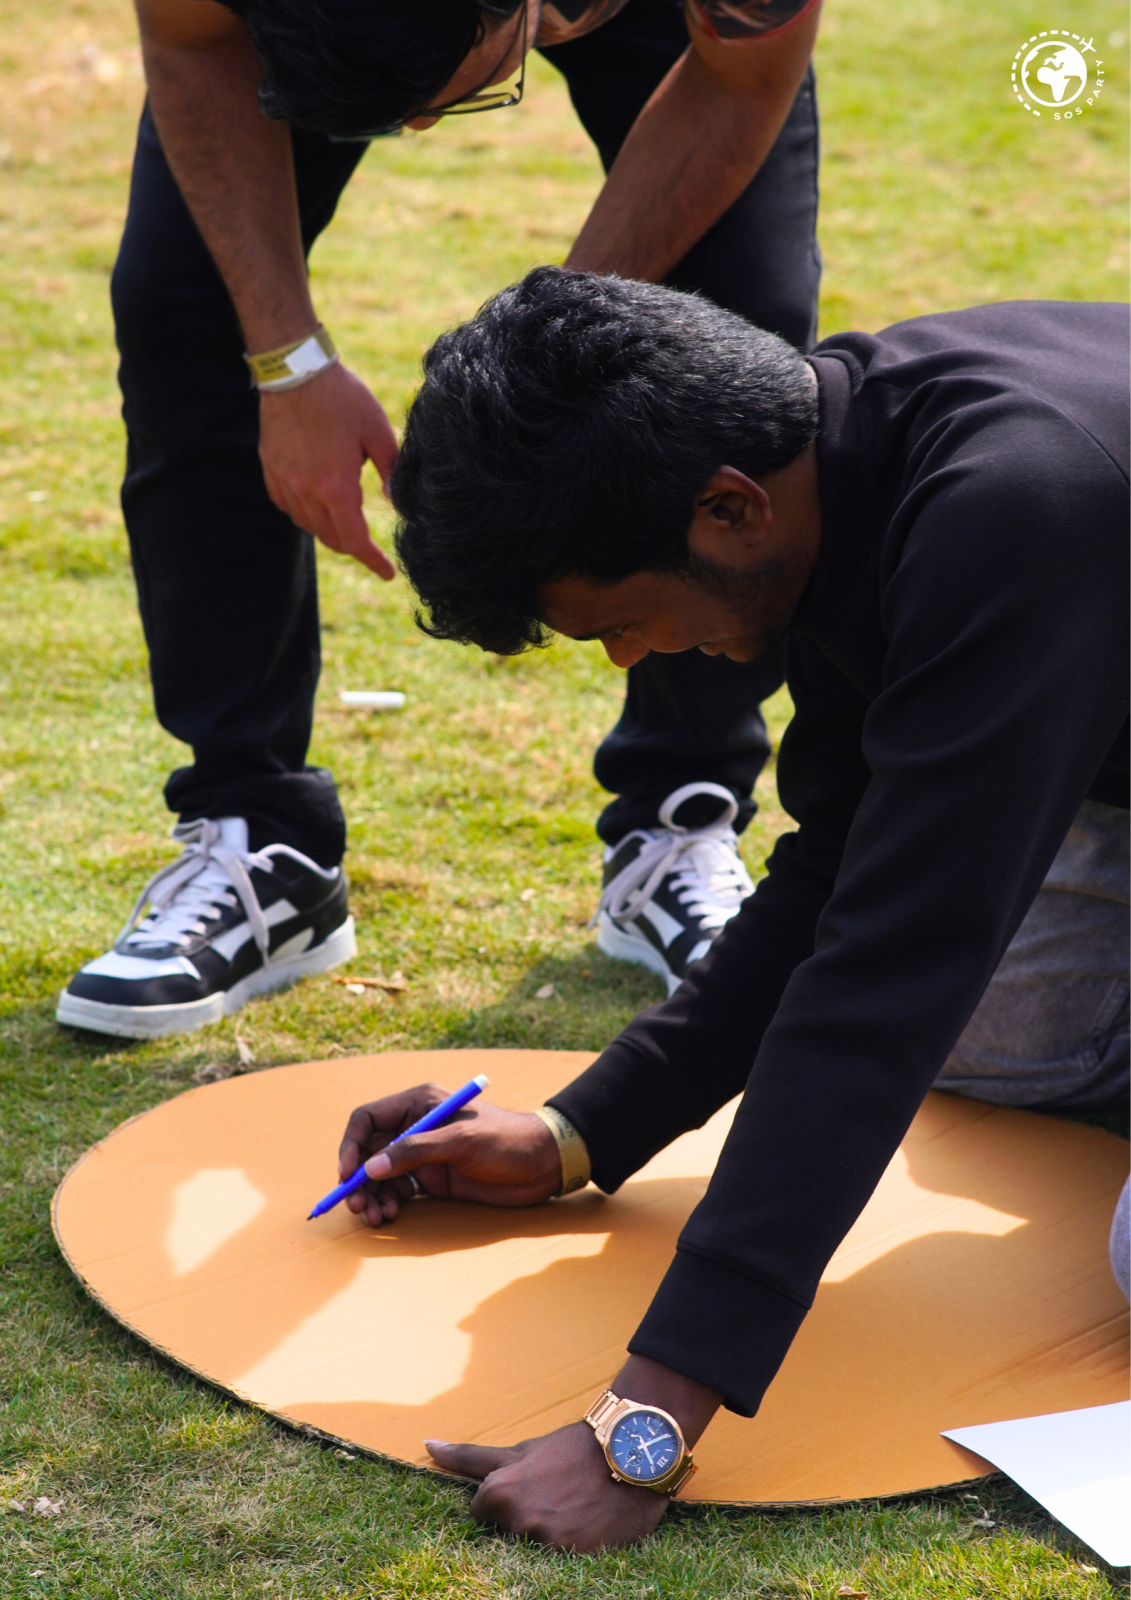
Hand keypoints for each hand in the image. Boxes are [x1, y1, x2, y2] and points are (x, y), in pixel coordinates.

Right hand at [258, 362, 397, 577]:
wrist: (294, 371)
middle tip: (370, 541)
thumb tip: (398, 504)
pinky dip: (305, 513)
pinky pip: (288, 507)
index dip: (373, 562)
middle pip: (332, 539)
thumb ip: (392, 472)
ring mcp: (285, 484)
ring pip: (309, 526)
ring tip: (345, 516)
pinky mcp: (270, 472)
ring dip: (330, 529)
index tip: (388, 573)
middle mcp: (307, 493)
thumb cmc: (342, 398)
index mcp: (337, 487)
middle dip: (354, 546)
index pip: (355, 541)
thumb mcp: (379, 431)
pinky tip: (317, 500)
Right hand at [338, 1083, 562, 1225]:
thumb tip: (370, 1168)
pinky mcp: (433, 1178)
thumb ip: (415, 1152)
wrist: (542, 1164)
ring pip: (381, 1174)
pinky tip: (391, 1215)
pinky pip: (398, 1189)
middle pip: (369, 1150)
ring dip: (372, 1195)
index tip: (347, 1175)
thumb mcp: (461, 1141)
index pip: (368, 1119)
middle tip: (356, 1206)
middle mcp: (415, 1126)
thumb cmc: (506, 1141)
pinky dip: (389, 1202)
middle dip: (358, 1178)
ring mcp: (423, 1154)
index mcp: (419, 1103)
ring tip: (375, 1217)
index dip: (351, 1145)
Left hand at [423, 1355, 720, 1550]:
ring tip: (572, 1508)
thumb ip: (470, 1457)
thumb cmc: (570, 1447)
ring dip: (547, 1533)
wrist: (632, 1452)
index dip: (503, 1498)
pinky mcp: (576, 1559)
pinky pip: (560, 1561)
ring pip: (532, 1547)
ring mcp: (547, 1545)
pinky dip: (570, 1545)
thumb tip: (427, 1444)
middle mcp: (519, 1523)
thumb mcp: (519, 1449)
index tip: (527, 1485)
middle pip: (506, 1533)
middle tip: (553, 1495)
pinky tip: (586, 1523)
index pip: (480, 1512)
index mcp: (499, 1494)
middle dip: (523, 1518)